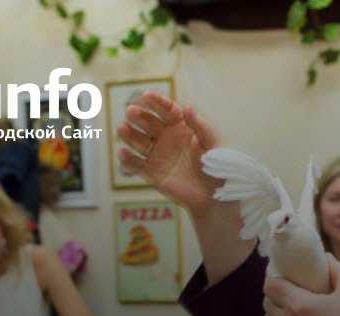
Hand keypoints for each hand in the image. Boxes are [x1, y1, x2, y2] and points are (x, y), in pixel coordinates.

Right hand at [116, 91, 222, 215]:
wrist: (213, 195)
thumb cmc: (216, 166)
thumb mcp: (211, 144)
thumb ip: (200, 126)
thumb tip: (188, 107)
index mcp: (181, 125)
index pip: (166, 109)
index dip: (156, 102)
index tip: (146, 96)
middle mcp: (166, 136)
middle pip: (148, 122)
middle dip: (138, 116)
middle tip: (130, 111)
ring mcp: (157, 154)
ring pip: (138, 141)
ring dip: (129, 134)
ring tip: (122, 128)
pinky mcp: (151, 172)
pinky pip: (136, 164)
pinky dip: (128, 160)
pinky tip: (123, 153)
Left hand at [263, 254, 339, 315]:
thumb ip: (337, 269)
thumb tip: (325, 258)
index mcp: (299, 306)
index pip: (270, 285)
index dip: (274, 277)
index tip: (284, 275)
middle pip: (267, 301)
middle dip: (276, 293)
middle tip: (291, 291)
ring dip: (276, 312)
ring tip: (293, 310)